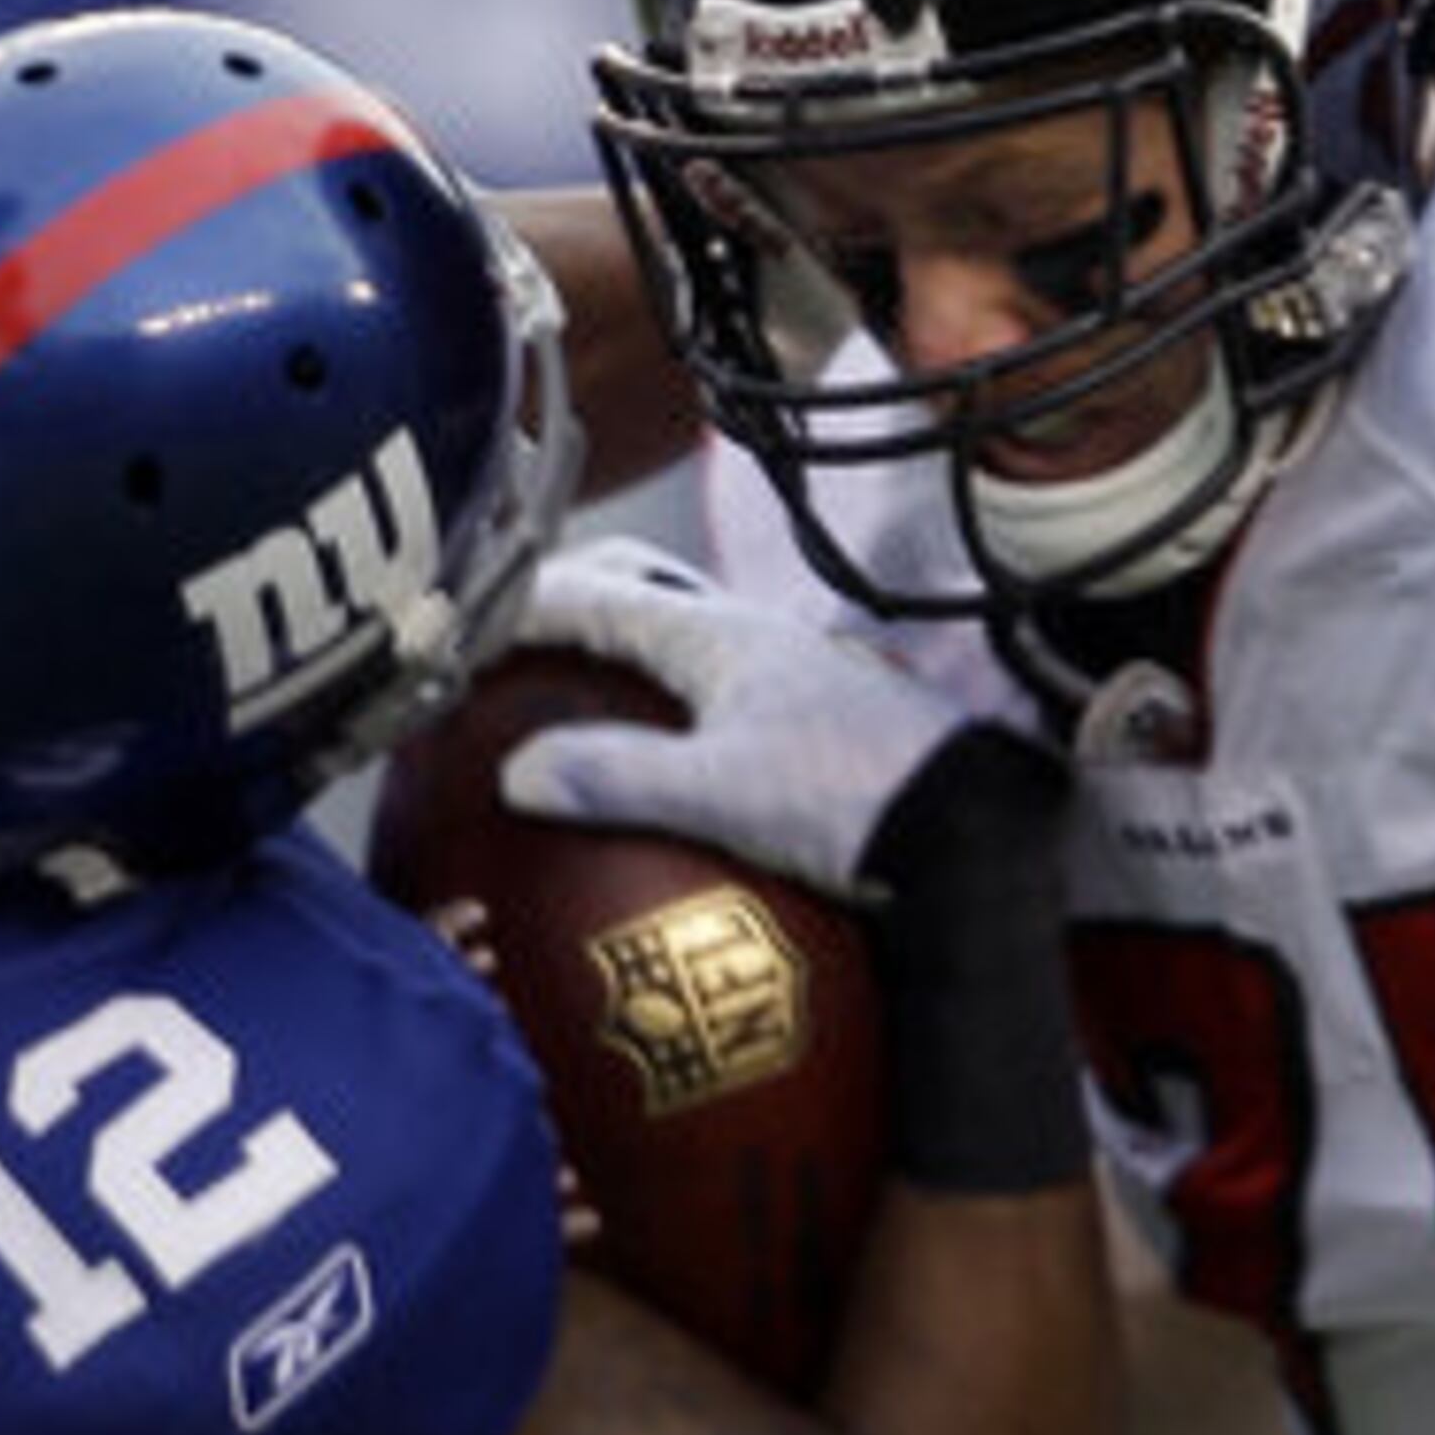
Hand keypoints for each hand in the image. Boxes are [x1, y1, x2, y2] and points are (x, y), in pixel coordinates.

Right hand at [497, 538, 978, 900]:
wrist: (975, 840)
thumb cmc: (857, 801)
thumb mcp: (724, 793)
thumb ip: (619, 777)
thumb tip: (520, 773)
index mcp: (721, 637)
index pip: (596, 594)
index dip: (521, 601)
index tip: (458, 617)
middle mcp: (753, 642)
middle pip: (638, 599)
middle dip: (568, 604)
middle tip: (507, 636)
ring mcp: (785, 682)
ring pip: (678, 648)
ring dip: (617, 656)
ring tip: (564, 695)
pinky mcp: (809, 727)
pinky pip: (710, 701)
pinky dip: (660, 712)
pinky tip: (651, 770)